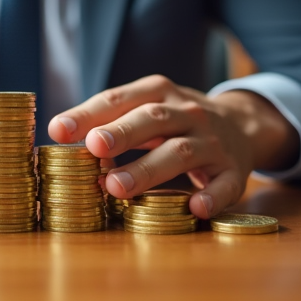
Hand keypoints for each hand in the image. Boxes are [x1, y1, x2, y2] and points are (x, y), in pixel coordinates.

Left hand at [46, 75, 299, 218]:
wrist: (243, 123)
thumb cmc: (176, 119)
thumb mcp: (146, 108)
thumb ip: (108, 118)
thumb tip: (58, 134)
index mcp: (160, 92)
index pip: (120, 98)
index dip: (89, 113)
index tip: (58, 130)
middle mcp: (188, 113)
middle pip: (153, 119)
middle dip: (122, 133)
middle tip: (93, 146)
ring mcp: (213, 142)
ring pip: (181, 152)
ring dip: (148, 170)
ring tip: (116, 187)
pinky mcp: (234, 170)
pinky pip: (225, 184)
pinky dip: (211, 196)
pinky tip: (195, 208)